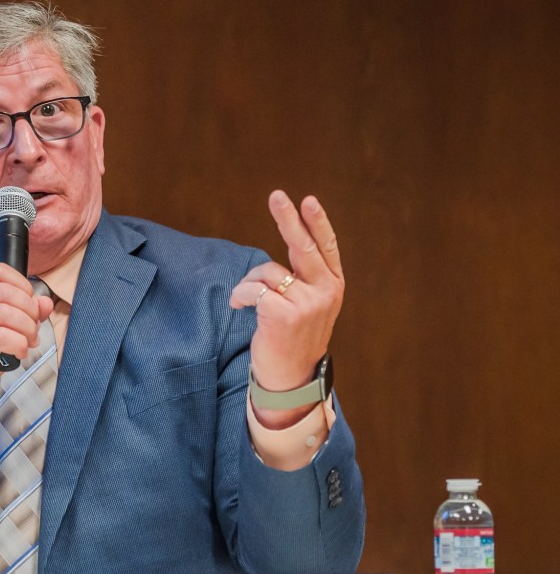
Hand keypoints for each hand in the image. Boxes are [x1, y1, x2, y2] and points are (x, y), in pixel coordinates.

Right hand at [0, 264, 53, 440]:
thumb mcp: (1, 327)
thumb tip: (45, 302)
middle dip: (30, 311)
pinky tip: (18, 353)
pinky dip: (19, 345)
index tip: (29, 305)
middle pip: (7, 292)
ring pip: (8, 313)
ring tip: (27, 342)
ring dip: (28, 329)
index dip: (22, 285)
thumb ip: (24, 311)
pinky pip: (4, 336)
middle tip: (33, 330)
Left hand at [230, 190, 343, 420]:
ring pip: (266, 272)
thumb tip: (292, 241)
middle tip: (277, 196)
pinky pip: (252, 289)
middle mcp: (325, 292)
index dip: (317, 222)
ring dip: (249, 284)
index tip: (307, 200)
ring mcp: (307, 304)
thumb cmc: (293, 336)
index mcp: (333, 285)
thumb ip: (303, 277)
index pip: (326, 247)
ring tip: (252, 304)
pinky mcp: (284, 315)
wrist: (291, 378)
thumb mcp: (308, 304)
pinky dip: (240, 295)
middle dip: (287, 219)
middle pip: (302, 246)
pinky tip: (241, 308)